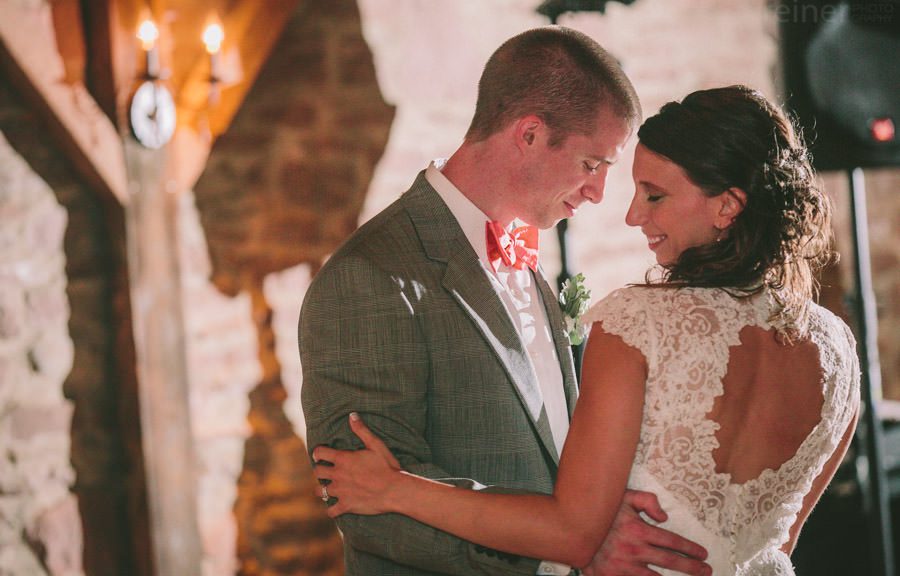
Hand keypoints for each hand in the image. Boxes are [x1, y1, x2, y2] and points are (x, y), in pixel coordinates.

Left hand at [312, 412, 402, 517]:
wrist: (394, 490)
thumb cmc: (387, 466)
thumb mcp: (376, 445)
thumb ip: (362, 430)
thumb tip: (352, 416)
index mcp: (343, 459)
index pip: (320, 453)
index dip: (318, 453)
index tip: (320, 455)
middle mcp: (338, 475)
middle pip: (317, 472)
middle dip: (321, 470)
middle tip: (327, 472)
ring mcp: (340, 491)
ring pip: (320, 491)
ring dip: (323, 489)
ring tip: (329, 489)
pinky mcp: (346, 506)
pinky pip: (331, 510)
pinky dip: (332, 509)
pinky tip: (336, 507)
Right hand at [586, 490, 710, 575]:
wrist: (568, 528)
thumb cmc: (598, 511)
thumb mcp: (622, 497)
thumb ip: (647, 501)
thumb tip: (665, 517)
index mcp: (639, 530)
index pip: (672, 541)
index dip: (690, 548)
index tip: (703, 554)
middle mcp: (634, 550)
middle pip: (670, 561)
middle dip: (692, 567)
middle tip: (706, 571)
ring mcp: (623, 567)